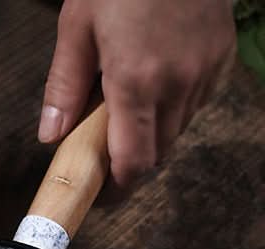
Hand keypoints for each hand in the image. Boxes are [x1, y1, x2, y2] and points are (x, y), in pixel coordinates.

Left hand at [39, 0, 235, 189]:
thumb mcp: (76, 28)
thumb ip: (64, 89)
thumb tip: (50, 137)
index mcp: (136, 82)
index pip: (133, 163)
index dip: (116, 190)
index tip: (99, 196)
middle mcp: (177, 84)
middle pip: (156, 155)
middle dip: (129, 164)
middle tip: (103, 157)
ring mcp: (205, 70)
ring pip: (177, 132)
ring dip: (151, 138)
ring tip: (123, 116)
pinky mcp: (220, 56)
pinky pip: (196, 104)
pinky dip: (172, 110)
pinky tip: (152, 89)